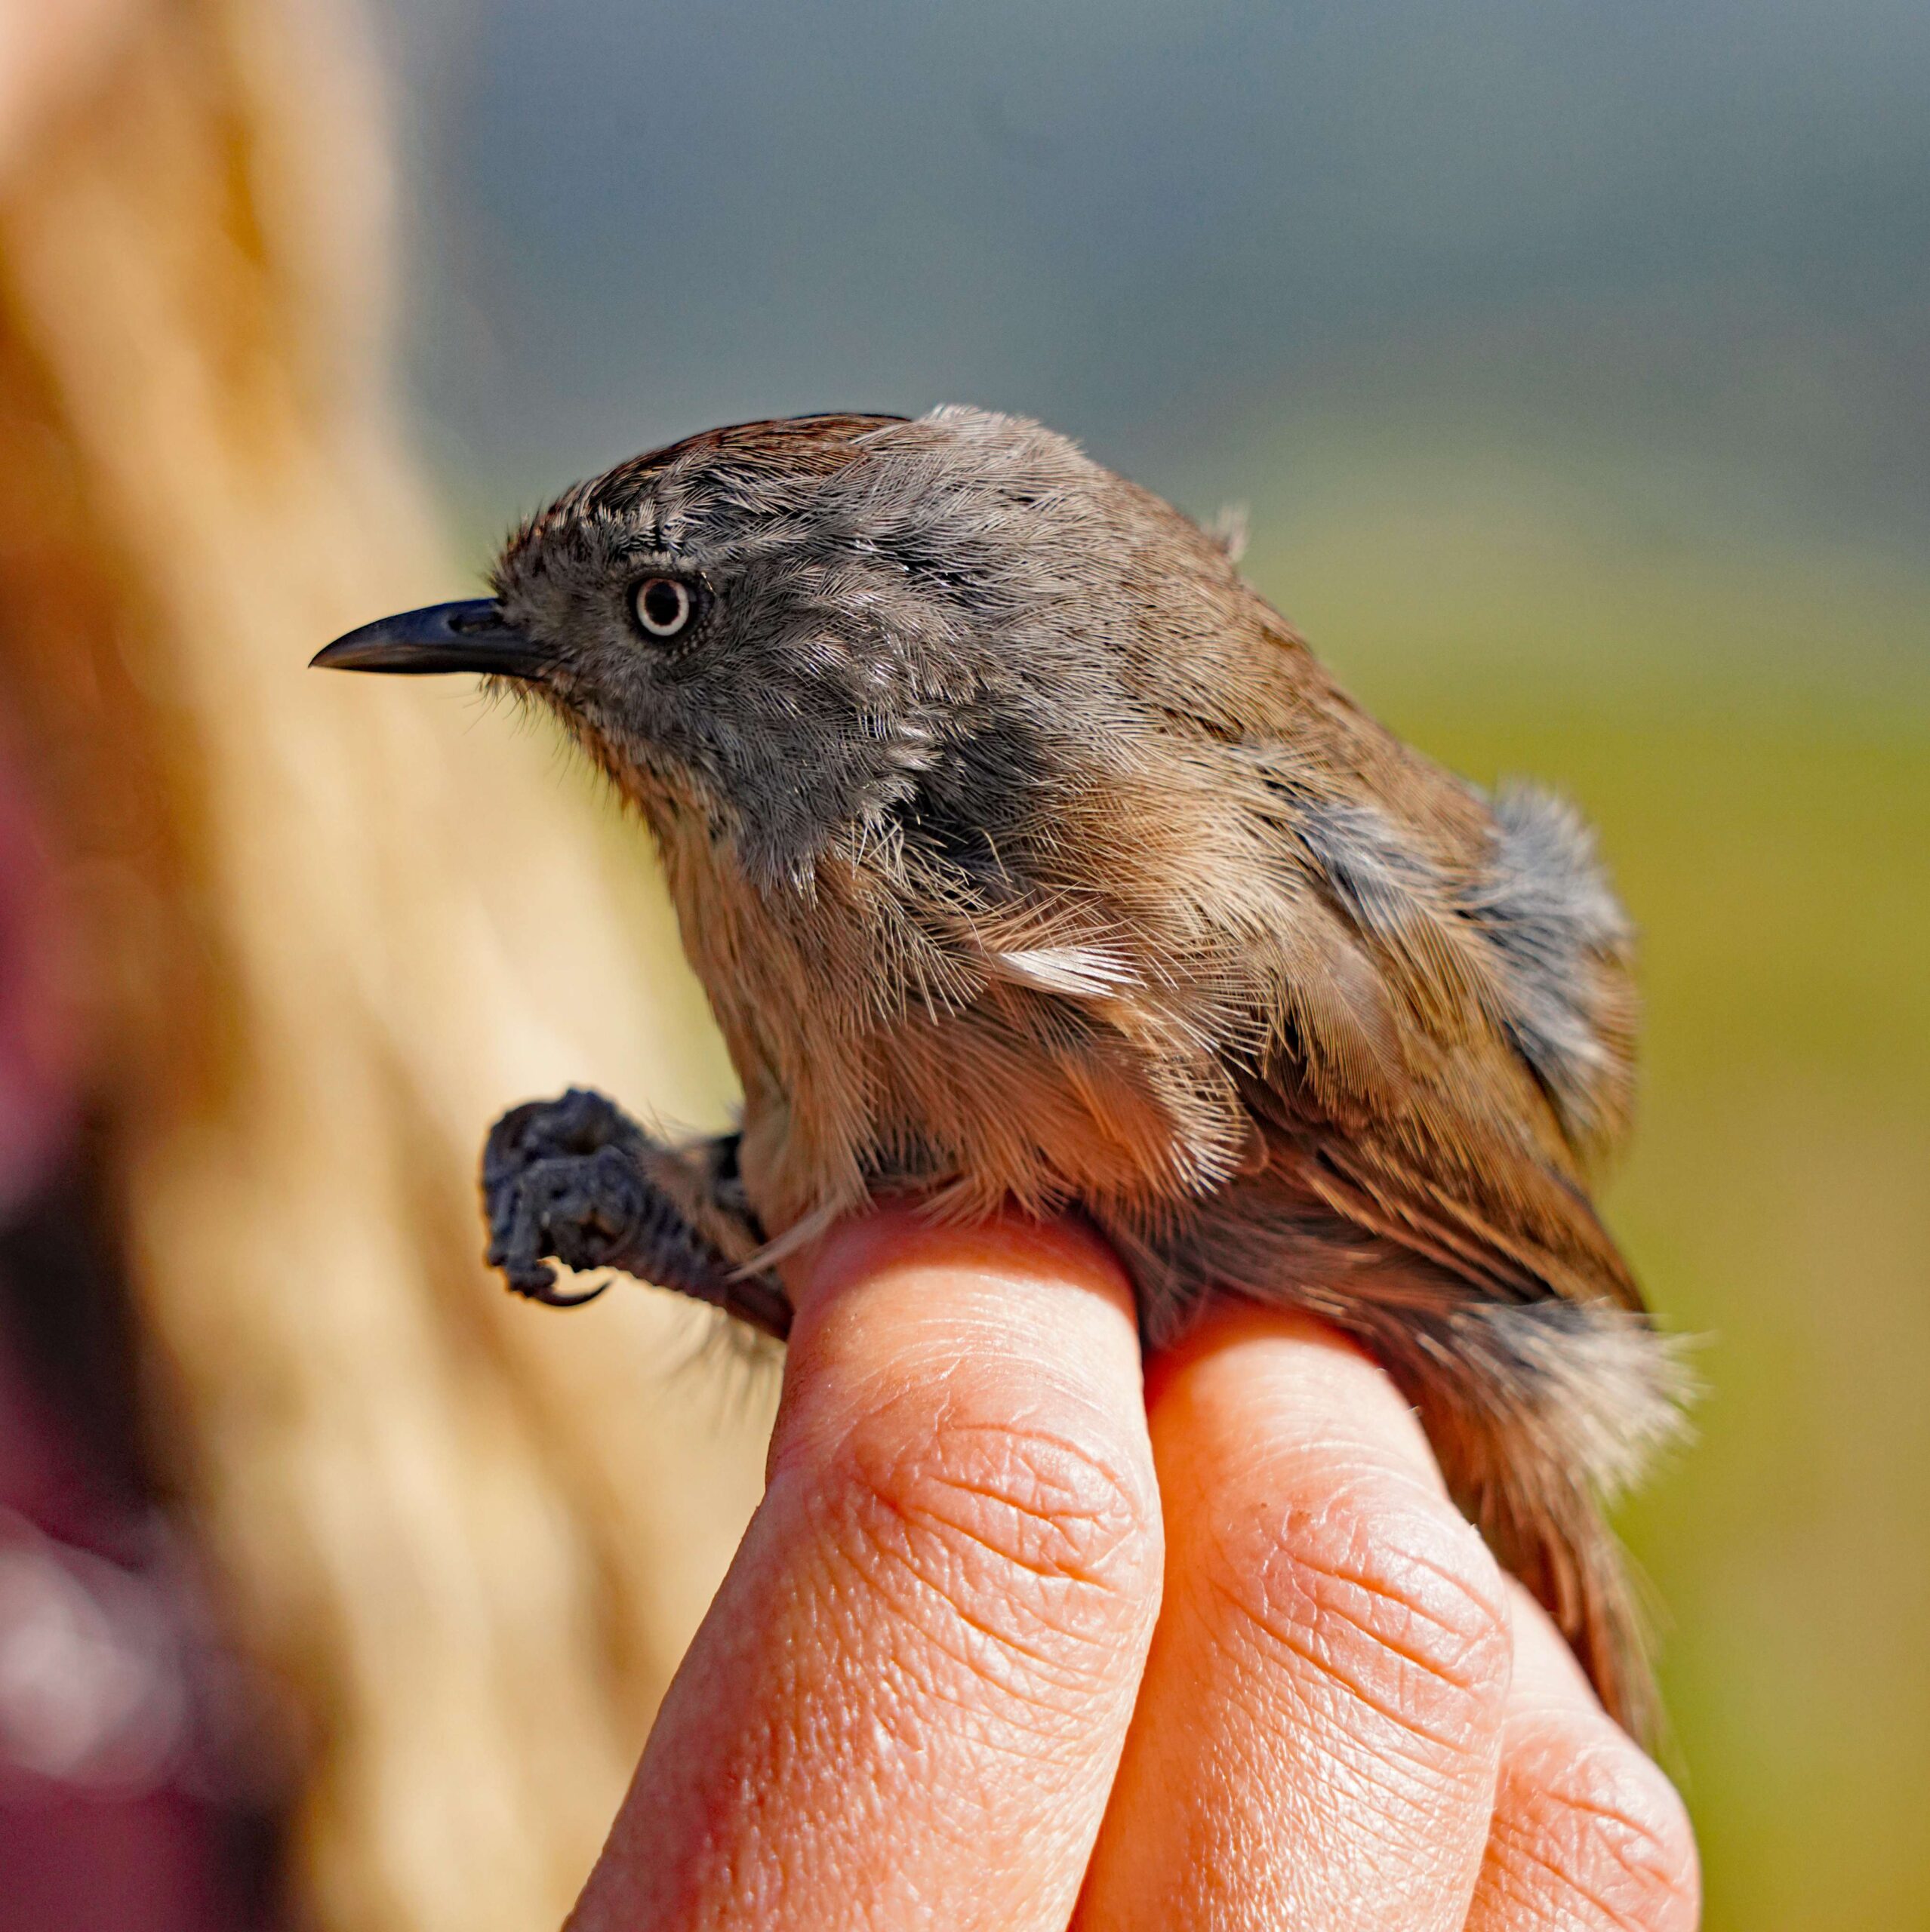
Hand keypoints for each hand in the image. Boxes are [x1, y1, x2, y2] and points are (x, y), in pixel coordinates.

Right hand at [568, 1210, 1697, 1928]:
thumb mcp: (644, 1927)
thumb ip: (794, 1692)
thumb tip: (945, 1346)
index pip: (987, 1539)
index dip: (963, 1305)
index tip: (913, 1254)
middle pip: (1339, 1610)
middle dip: (1224, 1375)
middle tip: (1100, 1350)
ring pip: (1551, 1764)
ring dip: (1399, 1546)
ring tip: (1241, 1511)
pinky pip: (1599, 1915)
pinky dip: (1504, 1747)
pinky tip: (1366, 1740)